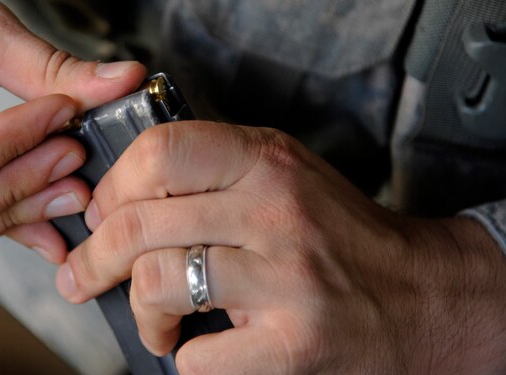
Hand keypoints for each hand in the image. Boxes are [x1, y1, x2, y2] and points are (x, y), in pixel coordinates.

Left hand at [55, 122, 505, 373]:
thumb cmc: (338, 235)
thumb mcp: (282, 174)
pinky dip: (181, 355)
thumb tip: (123, 190)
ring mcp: (284, 278)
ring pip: (157, 282)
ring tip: (154, 320)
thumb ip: (214, 170)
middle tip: (84, 274)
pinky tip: (197, 345)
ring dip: (139, 311)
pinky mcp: (292, 343)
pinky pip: (195, 354)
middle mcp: (273, 211)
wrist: (421, 296)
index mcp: (264, 161)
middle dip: (94, 256)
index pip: (159, 151)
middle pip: (140, 223)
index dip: (113, 185)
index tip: (100, 212)